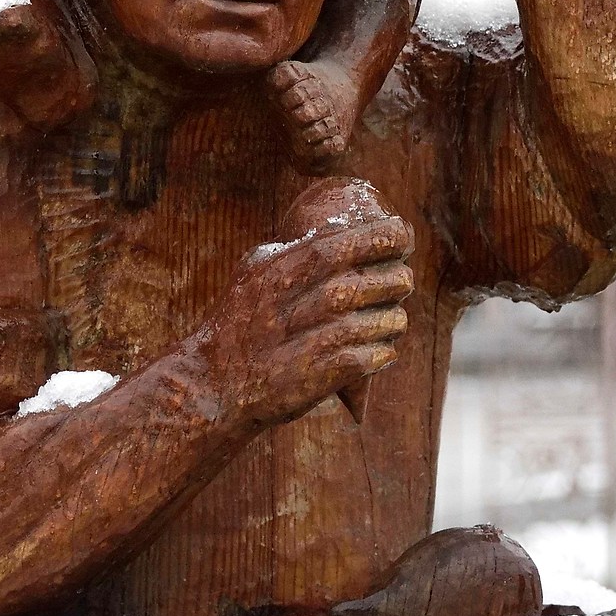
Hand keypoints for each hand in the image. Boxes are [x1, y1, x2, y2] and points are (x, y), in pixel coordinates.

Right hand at [191, 215, 413, 430]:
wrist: (209, 387)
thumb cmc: (237, 326)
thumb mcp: (253, 275)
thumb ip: (290, 251)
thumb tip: (335, 228)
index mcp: (276, 272)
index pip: (336, 245)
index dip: (376, 236)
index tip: (402, 233)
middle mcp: (288, 304)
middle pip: (358, 284)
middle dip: (392, 278)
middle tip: (405, 278)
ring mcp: (300, 343)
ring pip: (367, 323)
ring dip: (391, 319)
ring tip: (396, 317)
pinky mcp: (311, 379)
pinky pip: (362, 360)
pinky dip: (380, 353)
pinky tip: (385, 351)